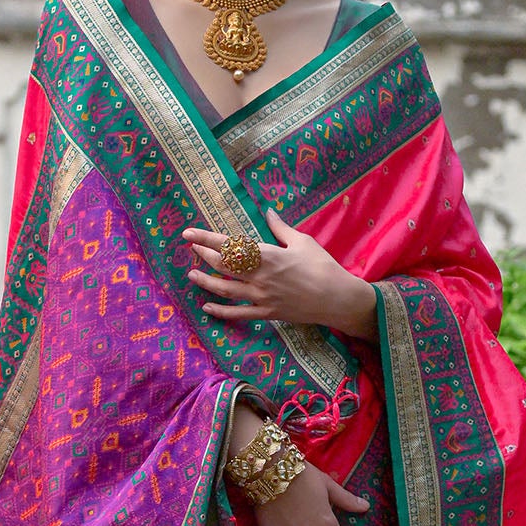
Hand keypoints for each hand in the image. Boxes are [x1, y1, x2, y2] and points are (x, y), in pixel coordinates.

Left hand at [186, 209, 377, 340]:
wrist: (336, 298)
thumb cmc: (322, 266)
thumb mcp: (302, 241)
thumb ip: (280, 228)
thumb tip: (268, 211)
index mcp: (267, 255)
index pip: (229, 244)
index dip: (206, 238)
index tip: (189, 233)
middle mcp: (259, 276)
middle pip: (223, 265)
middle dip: (205, 255)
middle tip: (193, 248)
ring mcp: (261, 297)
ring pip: (225, 289)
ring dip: (206, 282)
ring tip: (192, 275)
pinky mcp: (267, 313)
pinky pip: (239, 314)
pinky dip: (221, 311)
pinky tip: (208, 307)